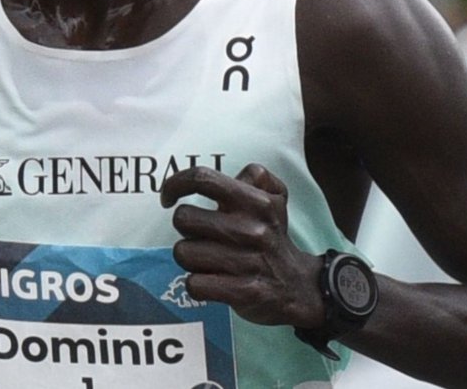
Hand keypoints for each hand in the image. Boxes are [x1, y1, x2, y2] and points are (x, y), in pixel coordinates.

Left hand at [160, 163, 324, 328]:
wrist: (299, 286)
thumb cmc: (273, 235)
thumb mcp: (274, 197)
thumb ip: (253, 176)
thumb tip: (229, 173)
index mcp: (256, 202)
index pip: (203, 179)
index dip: (176, 183)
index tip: (167, 197)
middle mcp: (252, 229)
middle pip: (183, 219)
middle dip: (186, 229)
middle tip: (202, 236)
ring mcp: (248, 262)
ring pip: (184, 253)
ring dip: (190, 258)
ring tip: (208, 259)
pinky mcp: (244, 292)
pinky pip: (194, 284)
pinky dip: (197, 284)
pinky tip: (211, 281)